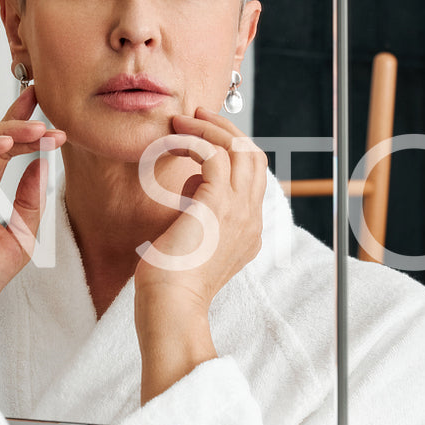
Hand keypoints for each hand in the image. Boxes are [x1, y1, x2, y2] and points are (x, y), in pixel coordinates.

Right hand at [0, 86, 65, 353]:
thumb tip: (46, 163)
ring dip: (6, 129)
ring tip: (37, 132)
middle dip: (22, 124)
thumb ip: (32, 197)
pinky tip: (5, 144)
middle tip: (51, 125)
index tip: (49, 112)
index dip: (24, 125)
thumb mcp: (22, 232)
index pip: (4, 147)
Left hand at [133, 107, 265, 402]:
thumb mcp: (190, 240)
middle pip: (255, 156)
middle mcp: (251, 218)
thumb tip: (191, 184)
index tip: (200, 138)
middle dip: (226, 130)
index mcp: (248, 230)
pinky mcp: (217, 204)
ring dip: (208, 129)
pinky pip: (214, 153)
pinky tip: (171, 140)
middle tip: (196, 117)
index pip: (253, 177)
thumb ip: (197, 212)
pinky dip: (193, 140)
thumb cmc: (170, 282)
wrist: (170, 307)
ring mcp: (239, 211)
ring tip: (180, 122)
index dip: (230, 151)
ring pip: (240, 148)